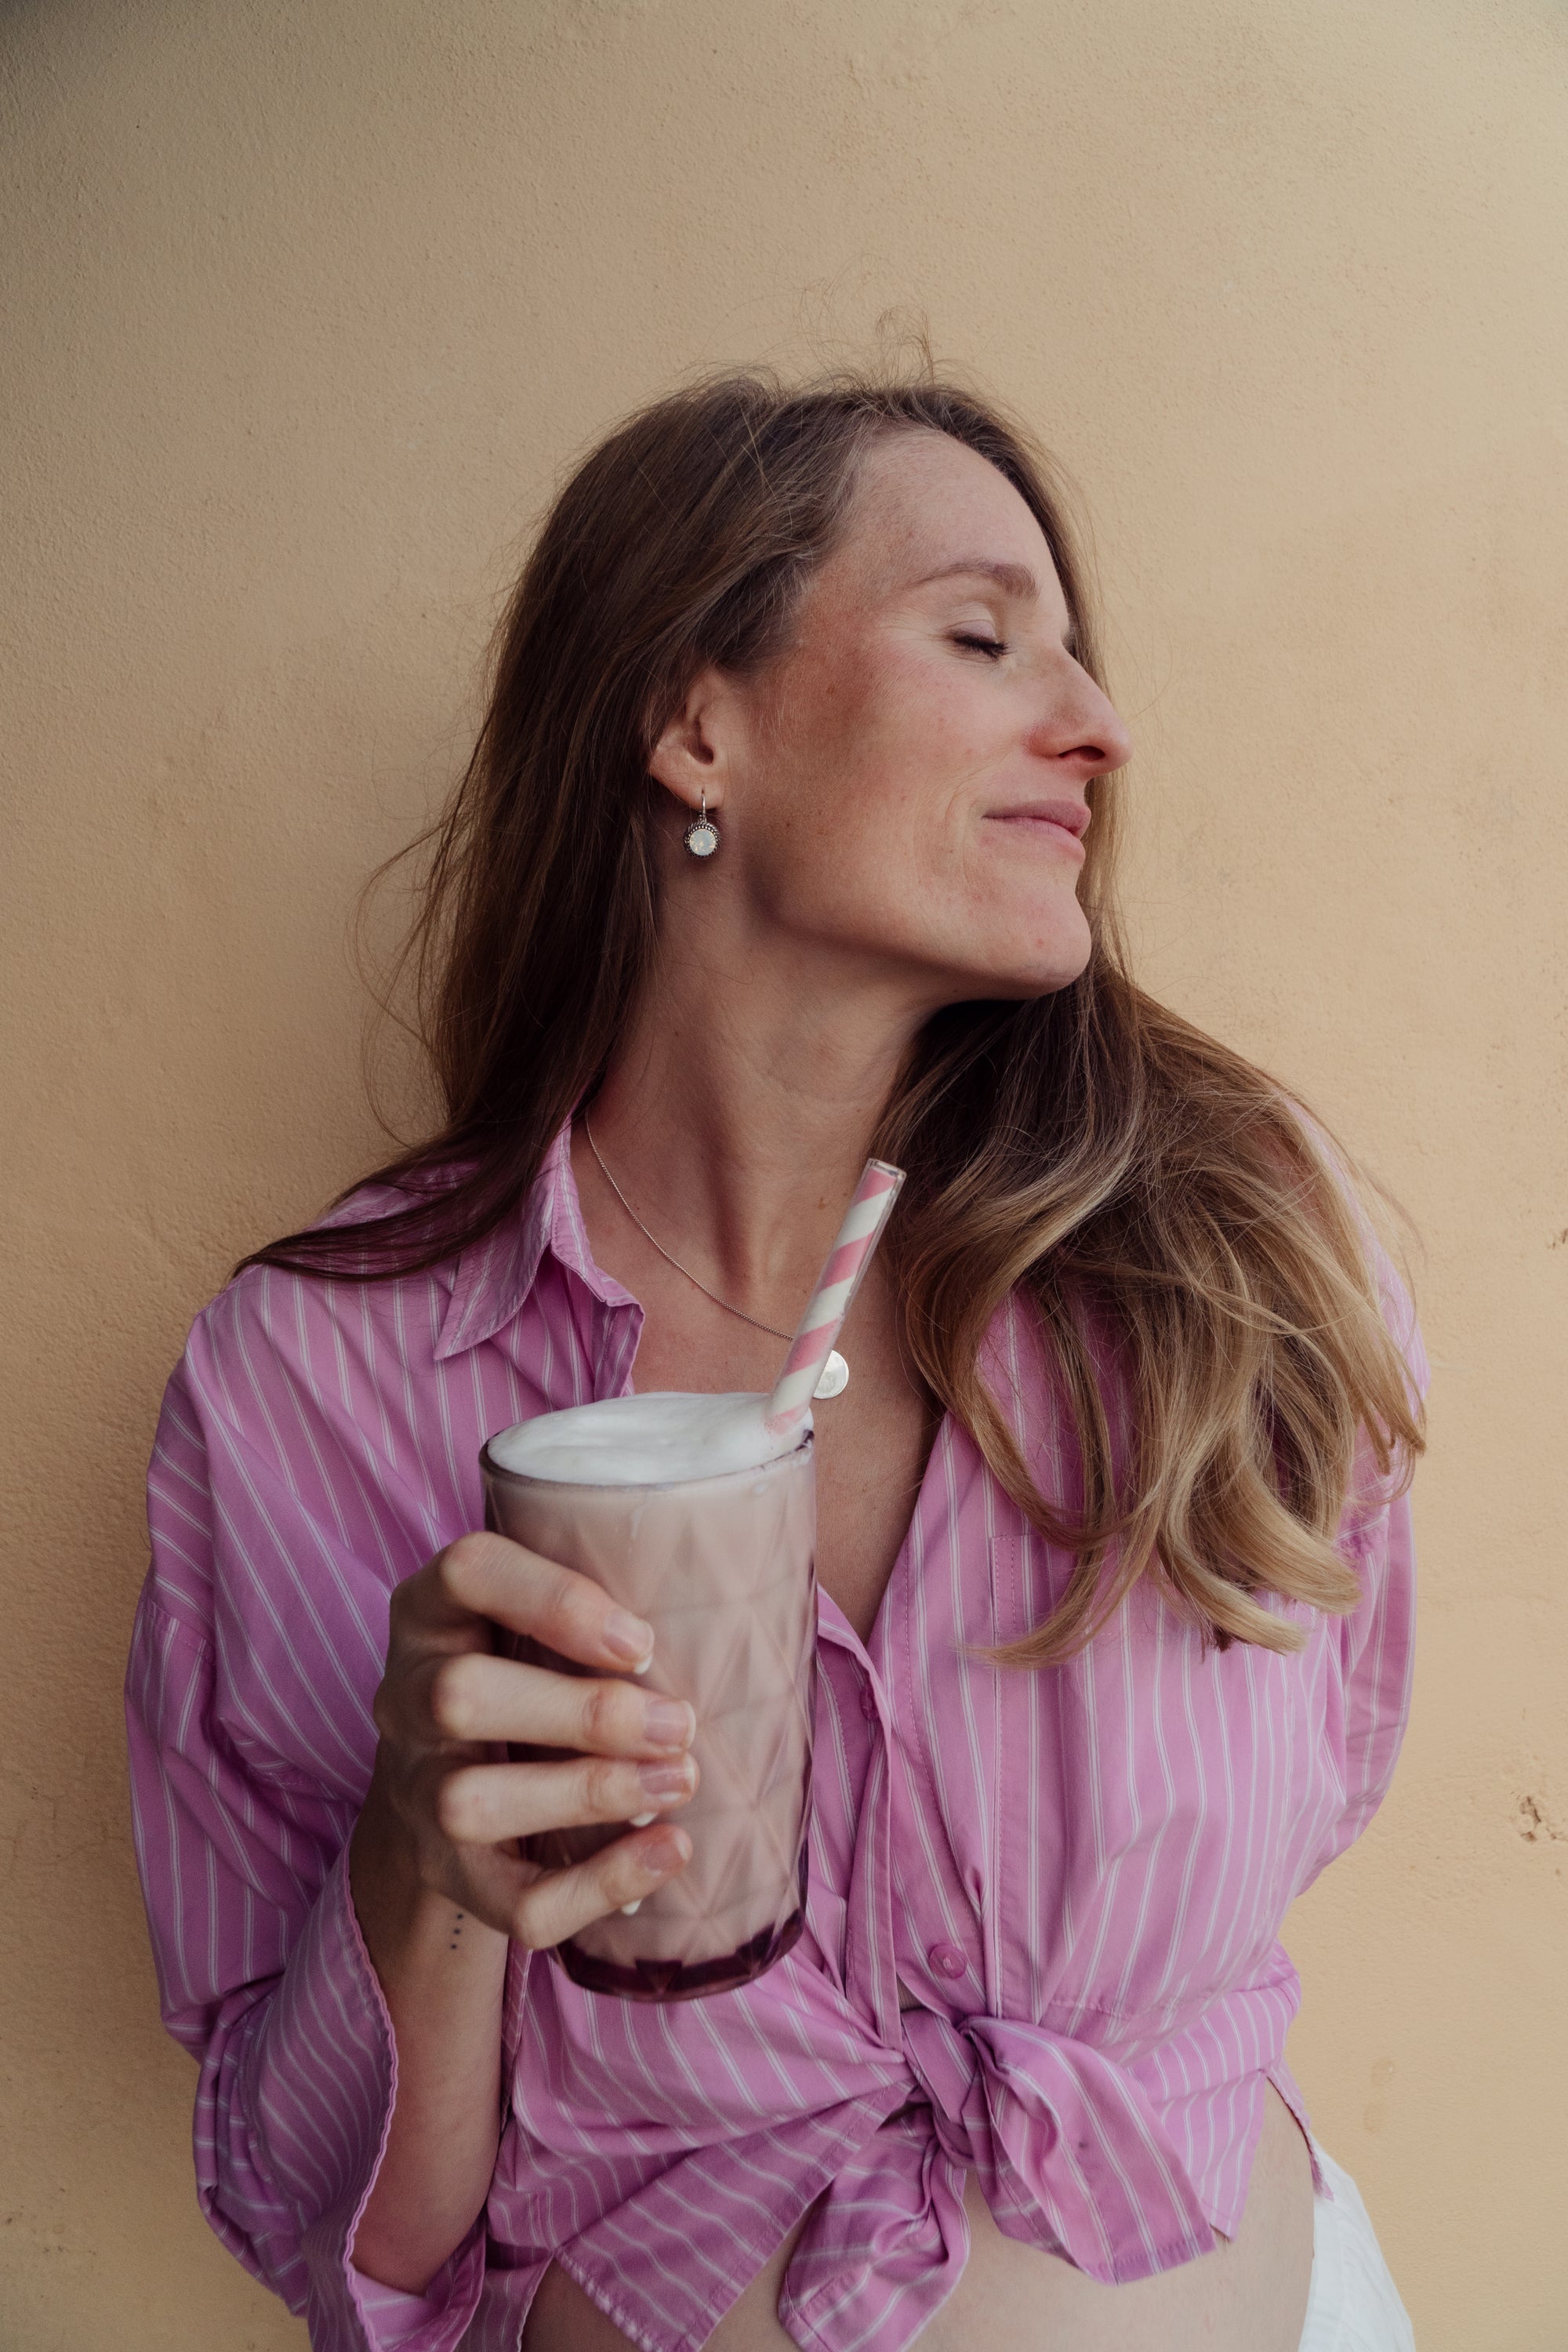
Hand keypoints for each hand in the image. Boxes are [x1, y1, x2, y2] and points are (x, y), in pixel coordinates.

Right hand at [358, 1530, 695, 1949]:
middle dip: (582, 1714)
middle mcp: (405, 1696)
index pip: (466, 1571)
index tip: (641, 1641)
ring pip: (469, 1803)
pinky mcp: (445, 1873)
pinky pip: (510, 1900)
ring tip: (679, 1781)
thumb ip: (595, 1605)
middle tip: (679, 1723)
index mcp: (432, 1612)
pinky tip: (669, 1852)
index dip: (553, 1600)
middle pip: (459, 1696)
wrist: (444, 1785)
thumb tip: (733, 1598)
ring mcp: (414, 1792)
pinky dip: (597, 1885)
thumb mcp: (533, 1619)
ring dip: (588, 1794)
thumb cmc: (523, 1673)